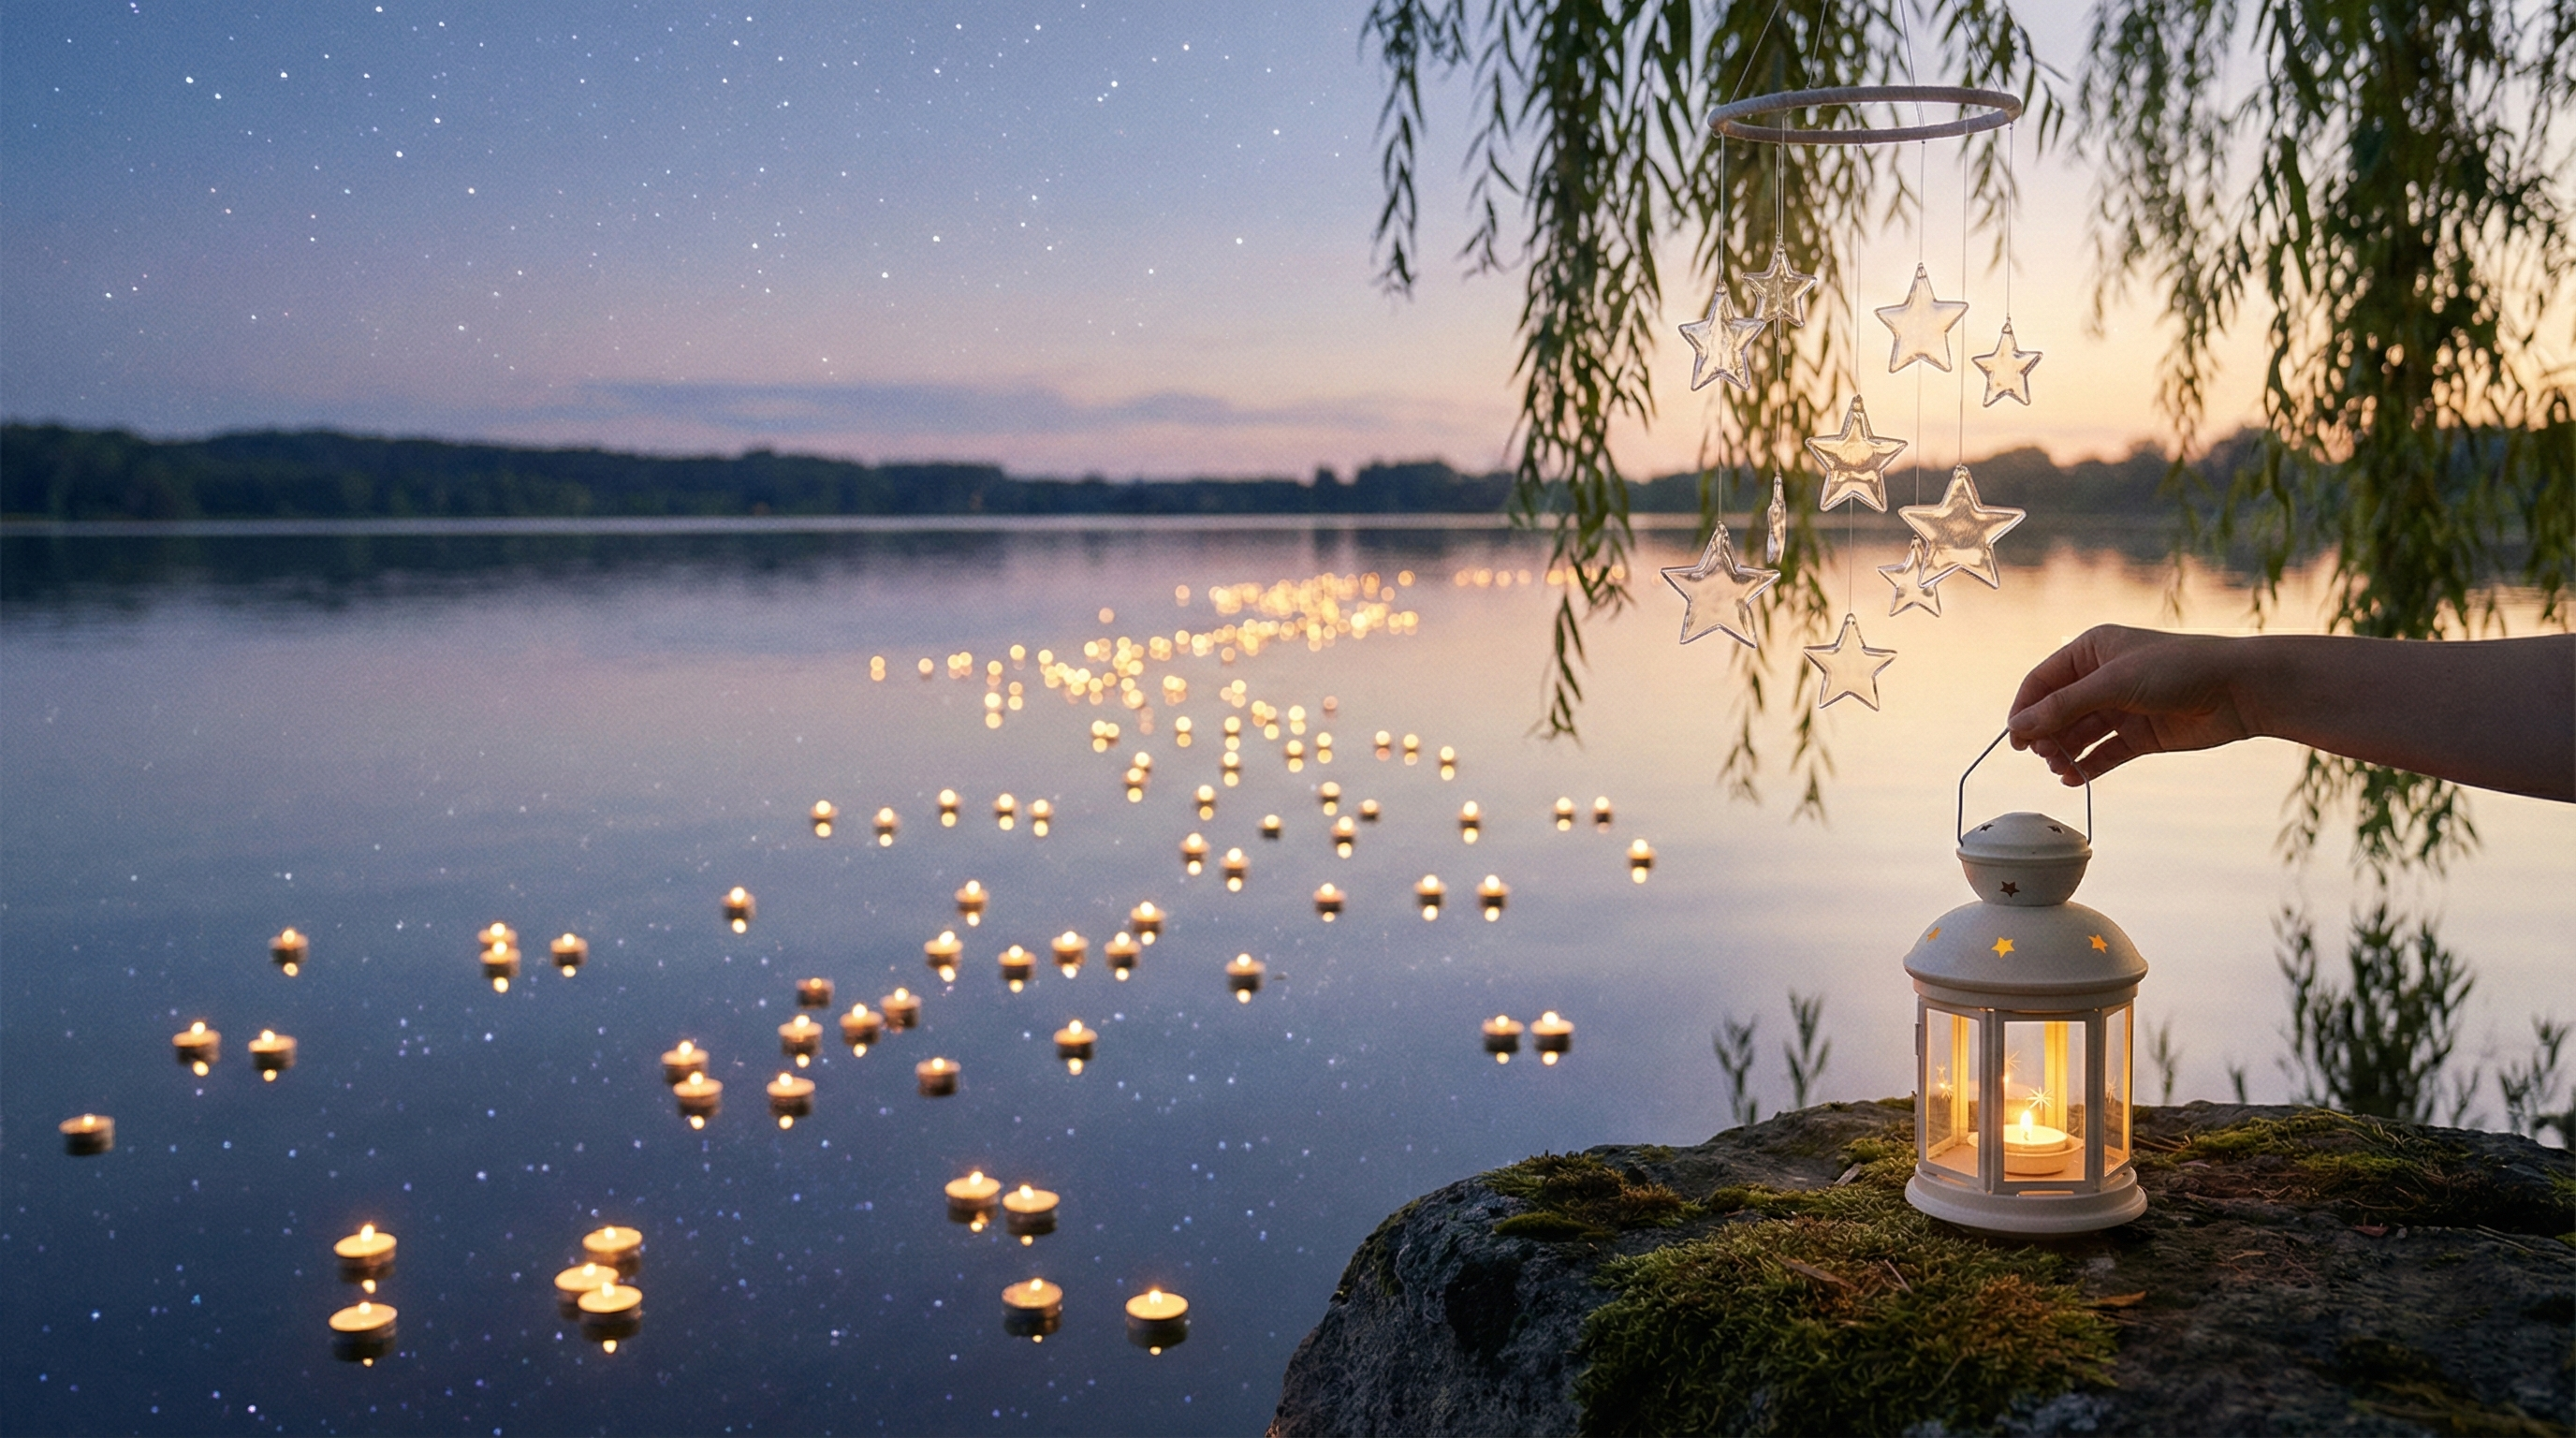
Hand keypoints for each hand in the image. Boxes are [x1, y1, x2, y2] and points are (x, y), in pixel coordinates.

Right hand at [2006, 625, 2255, 783]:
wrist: (2240, 689)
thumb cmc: (2177, 669)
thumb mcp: (2113, 683)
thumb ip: (2064, 707)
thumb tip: (2018, 727)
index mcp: (2091, 650)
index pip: (2043, 681)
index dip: (2025, 709)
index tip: (2015, 739)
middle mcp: (2102, 677)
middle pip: (2058, 710)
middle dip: (2047, 734)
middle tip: (2043, 756)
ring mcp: (2122, 708)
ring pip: (2080, 734)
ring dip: (2065, 752)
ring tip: (2060, 769)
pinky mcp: (2141, 735)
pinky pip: (2105, 753)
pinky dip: (2088, 766)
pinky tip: (2075, 779)